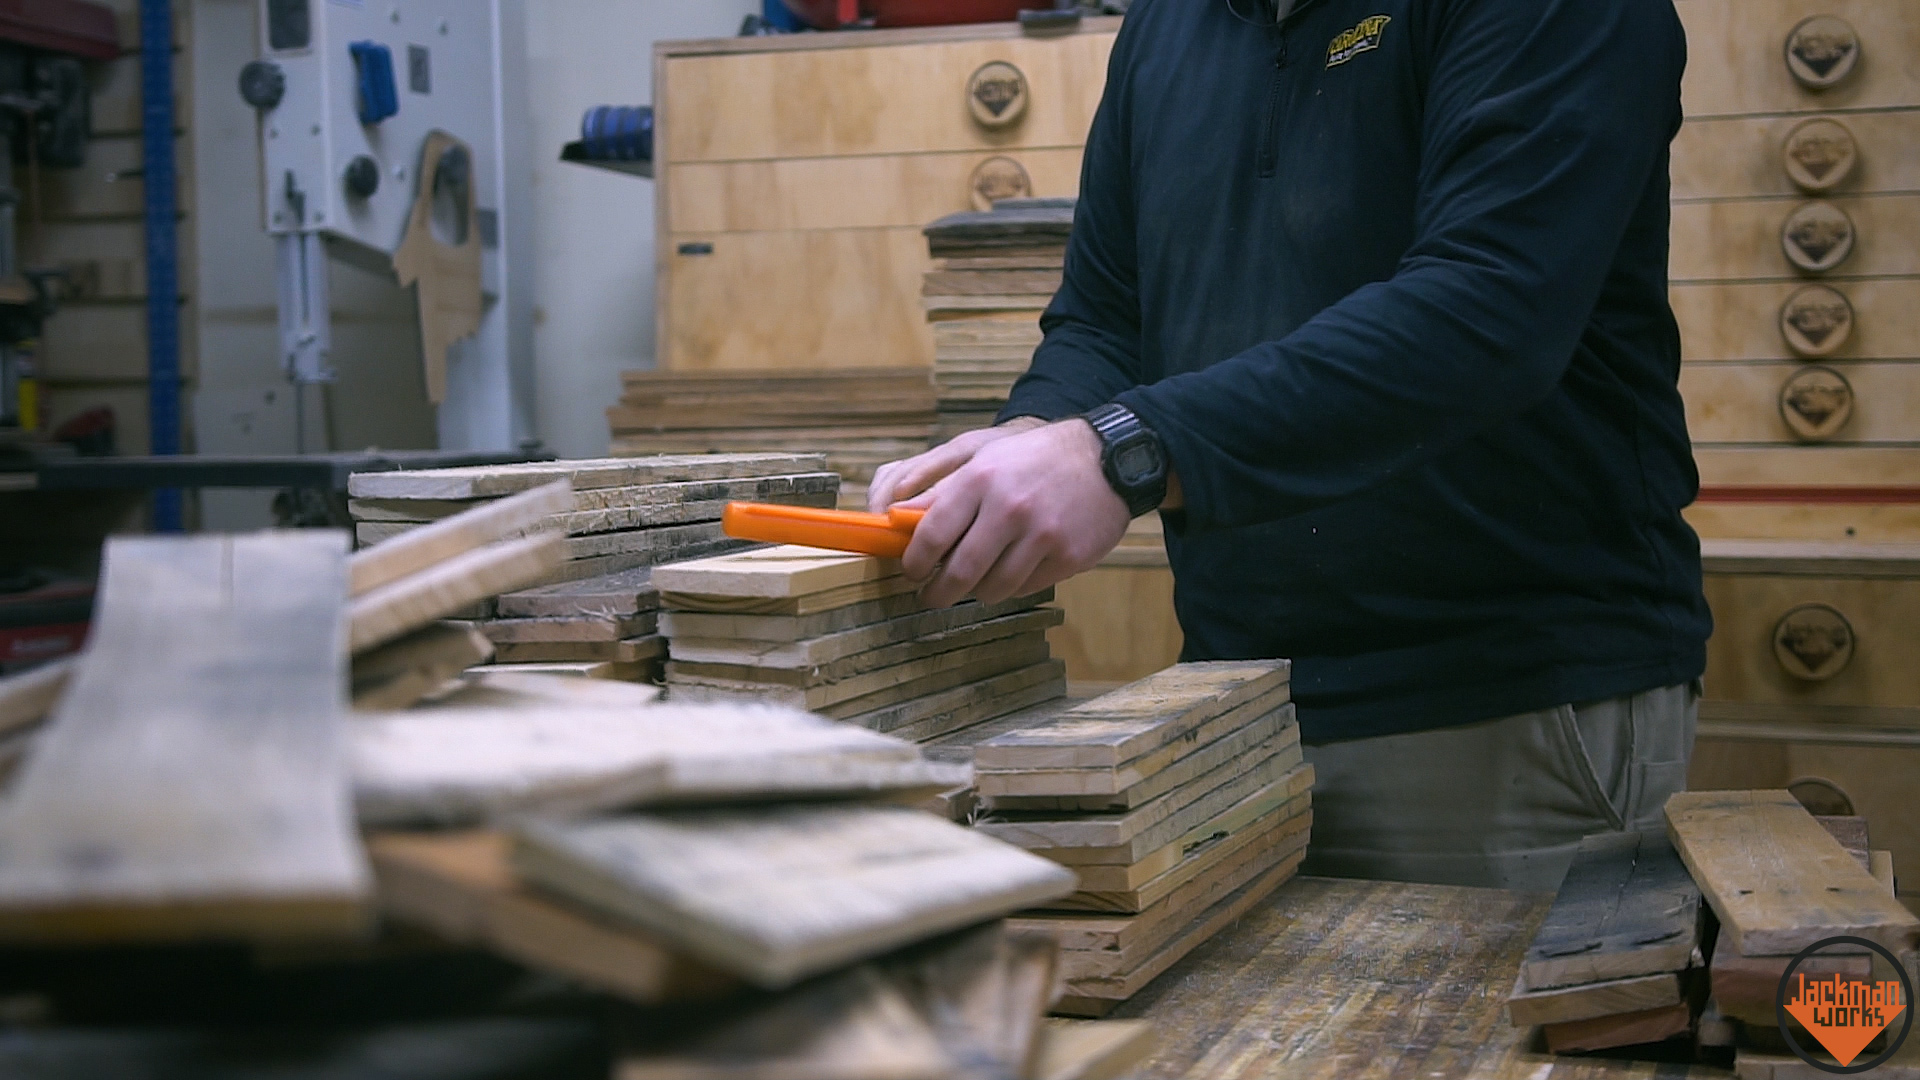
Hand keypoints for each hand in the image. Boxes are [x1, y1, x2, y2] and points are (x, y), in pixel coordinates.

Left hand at [895, 419, 1132, 606]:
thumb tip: (893, 517)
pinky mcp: (1067, 557)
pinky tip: (1010, 570)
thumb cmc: (1034, 458)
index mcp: (981, 479)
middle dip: (938, 593)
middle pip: (959, 573)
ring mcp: (1041, 536)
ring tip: (973, 583)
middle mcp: (1009, 508)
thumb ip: (937, 486)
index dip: (914, 563)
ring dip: (977, 592)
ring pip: (992, 588)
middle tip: (932, 596)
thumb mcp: (983, 456)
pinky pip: (1025, 588)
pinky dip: (1012, 586)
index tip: (911, 572)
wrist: (1106, 459)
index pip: (932, 536)